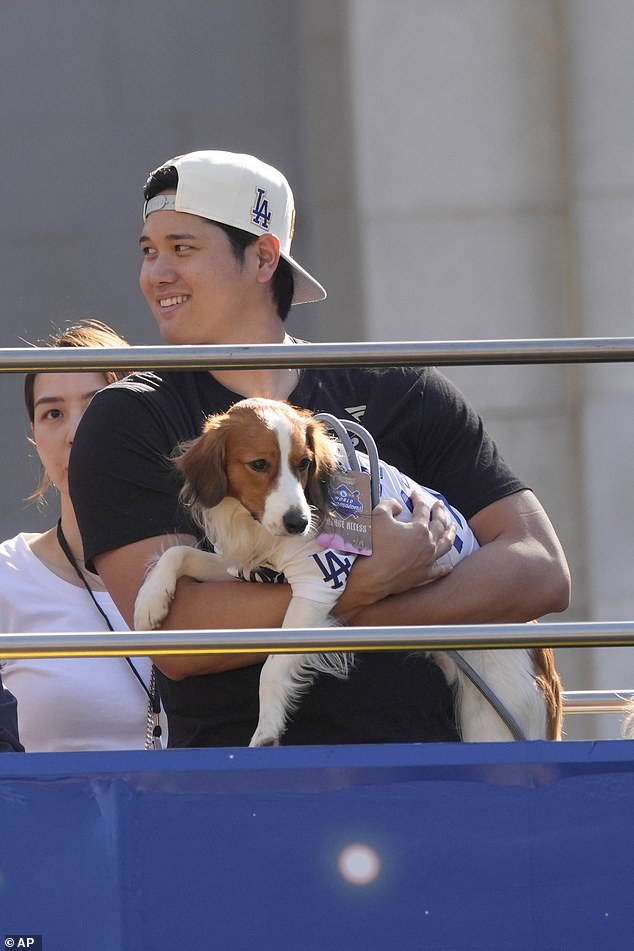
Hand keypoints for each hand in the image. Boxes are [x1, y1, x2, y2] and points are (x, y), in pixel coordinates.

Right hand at [332, 489, 456, 622]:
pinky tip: (449, 565)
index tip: (415, 494)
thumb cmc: (373, 546)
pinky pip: (439, 570)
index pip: (422, 509)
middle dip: (440, 512)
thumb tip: (398, 506)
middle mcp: (428, 544)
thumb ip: (390, 504)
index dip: (418, 499)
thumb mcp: (378, 516)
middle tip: (440, 505)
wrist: (370, 576)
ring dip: (451, 534)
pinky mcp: (423, 575)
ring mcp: (428, 560)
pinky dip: (445, 567)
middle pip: (439, 524)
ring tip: (453, 527)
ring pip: (446, 545)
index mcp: (419, 529)